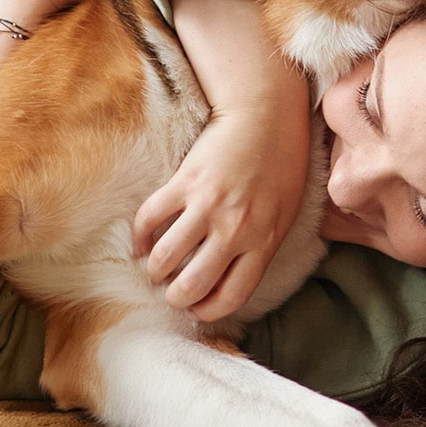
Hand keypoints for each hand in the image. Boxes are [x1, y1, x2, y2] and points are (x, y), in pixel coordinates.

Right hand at [134, 105, 315, 321]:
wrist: (266, 115)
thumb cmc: (281, 164)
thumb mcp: (284, 213)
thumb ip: (261, 244)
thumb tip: (233, 273)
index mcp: (264, 241)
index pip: (232, 294)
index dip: (209, 311)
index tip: (196, 311)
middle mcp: (235, 229)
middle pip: (194, 283)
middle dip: (176, 297)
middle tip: (170, 294)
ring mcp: (208, 206)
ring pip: (167, 257)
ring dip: (155, 270)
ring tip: (154, 270)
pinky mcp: (185, 182)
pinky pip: (151, 218)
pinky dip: (140, 236)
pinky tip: (140, 242)